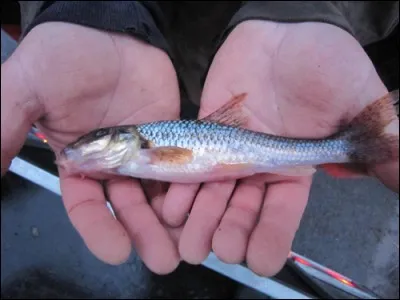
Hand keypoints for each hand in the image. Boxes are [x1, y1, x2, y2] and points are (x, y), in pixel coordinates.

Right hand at [1, 23, 180, 273]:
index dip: (99, 228)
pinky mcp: (170, 138)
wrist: (112, 30)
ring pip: (156, 194)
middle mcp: (111, 163)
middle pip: (127, 207)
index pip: (86, 204)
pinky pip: (181, 167)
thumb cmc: (67, 55)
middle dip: (143, 234)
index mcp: (78, 160)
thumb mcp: (30, 85)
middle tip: (163, 259)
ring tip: (186, 246)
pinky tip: (201, 207)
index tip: (116, 251)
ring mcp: (144, 152)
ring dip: (169, 222)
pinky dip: (189, 188)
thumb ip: (8, 123)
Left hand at [161, 20, 398, 275]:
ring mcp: (228, 154)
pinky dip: (180, 190)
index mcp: (294, 169)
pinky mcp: (203, 136)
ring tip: (189, 242)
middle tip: (219, 249)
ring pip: (212, 200)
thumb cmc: (323, 62)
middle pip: (242, 215)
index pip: (282, 216)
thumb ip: (381, 141)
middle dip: (229, 237)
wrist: (281, 29)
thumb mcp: (358, 99)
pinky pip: (188, 169)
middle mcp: (258, 169)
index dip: (271, 239)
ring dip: (200, 223)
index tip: (260, 261)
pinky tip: (173, 207)